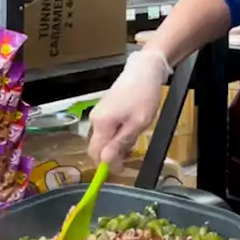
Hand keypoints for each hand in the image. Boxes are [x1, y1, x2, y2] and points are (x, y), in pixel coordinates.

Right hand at [88, 50, 169, 164]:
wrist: (144, 69)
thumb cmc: (143, 96)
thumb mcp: (137, 124)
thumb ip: (120, 143)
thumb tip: (105, 161)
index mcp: (101, 124)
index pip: (96, 153)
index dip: (107, 165)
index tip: (123, 170)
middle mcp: (95, 119)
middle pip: (98, 146)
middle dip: (112, 155)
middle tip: (131, 154)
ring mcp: (99, 113)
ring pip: (104, 138)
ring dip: (116, 144)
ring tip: (135, 137)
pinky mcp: (105, 109)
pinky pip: (107, 129)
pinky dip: (117, 134)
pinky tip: (131, 129)